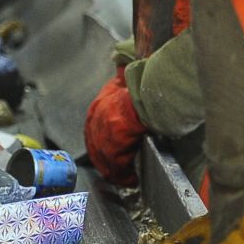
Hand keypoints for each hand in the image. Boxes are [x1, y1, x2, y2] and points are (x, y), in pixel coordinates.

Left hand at [84, 71, 145, 191]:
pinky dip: (125, 176)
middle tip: (116, 171)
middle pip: (97, 147)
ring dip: (116, 171)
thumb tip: (120, 64)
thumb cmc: (141, 87)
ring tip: (126, 179)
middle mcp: (95, 122)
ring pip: (106, 160)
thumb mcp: (124, 78)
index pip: (94, 130)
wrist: (149, 94)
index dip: (102, 143)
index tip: (108, 152)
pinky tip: (132, 180)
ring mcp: (103, 135)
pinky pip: (118, 167)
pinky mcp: (113, 147)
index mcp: (97, 107)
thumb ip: (119, 77)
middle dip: (106, 160)